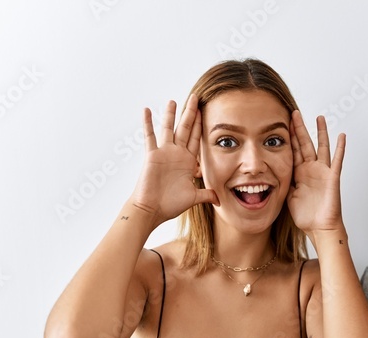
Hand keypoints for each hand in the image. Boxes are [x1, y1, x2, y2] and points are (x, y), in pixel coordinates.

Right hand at [128, 94, 218, 224]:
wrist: (153, 210)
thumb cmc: (170, 204)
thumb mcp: (194, 197)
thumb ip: (207, 194)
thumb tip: (220, 199)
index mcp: (187, 161)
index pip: (196, 138)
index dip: (201, 125)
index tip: (205, 112)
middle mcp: (176, 153)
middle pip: (185, 128)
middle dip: (190, 113)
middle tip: (195, 97)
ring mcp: (163, 152)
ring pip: (168, 128)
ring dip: (171, 114)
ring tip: (173, 100)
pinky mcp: (152, 155)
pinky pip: (150, 136)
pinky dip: (147, 123)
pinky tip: (147, 109)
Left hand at [285, 111, 345, 232]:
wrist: (319, 228)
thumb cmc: (306, 216)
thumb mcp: (288, 196)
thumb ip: (283, 182)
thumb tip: (272, 173)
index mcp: (299, 173)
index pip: (293, 150)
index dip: (288, 137)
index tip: (282, 122)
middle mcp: (311, 169)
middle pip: (304, 144)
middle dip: (299, 129)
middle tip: (295, 113)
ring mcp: (322, 172)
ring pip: (321, 147)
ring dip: (321, 133)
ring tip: (319, 118)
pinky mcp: (332, 177)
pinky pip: (337, 160)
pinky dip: (340, 148)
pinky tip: (341, 136)